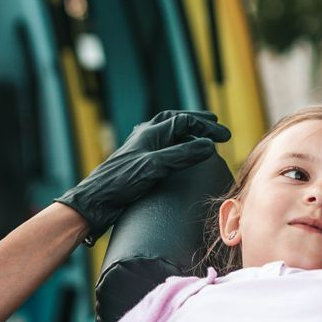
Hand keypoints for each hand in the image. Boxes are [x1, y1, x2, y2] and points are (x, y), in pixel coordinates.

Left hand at [56, 109, 231, 242]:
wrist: (96, 200)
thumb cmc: (121, 182)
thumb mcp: (155, 167)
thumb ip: (182, 154)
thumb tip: (209, 146)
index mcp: (151, 132)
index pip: (185, 121)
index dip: (207, 127)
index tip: (225, 136)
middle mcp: (146, 136)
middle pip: (175, 120)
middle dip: (196, 122)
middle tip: (214, 124)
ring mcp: (142, 149)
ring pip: (167, 132)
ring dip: (186, 131)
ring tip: (200, 135)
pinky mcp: (139, 163)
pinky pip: (162, 146)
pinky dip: (176, 144)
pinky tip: (178, 152)